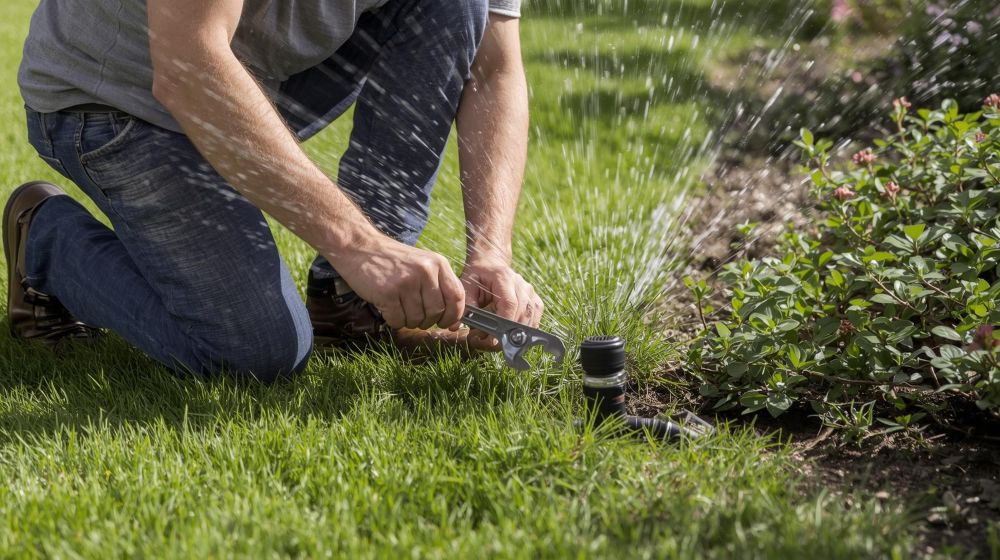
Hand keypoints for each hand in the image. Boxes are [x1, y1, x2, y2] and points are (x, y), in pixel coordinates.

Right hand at [334, 238, 465, 329]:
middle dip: (427, 321)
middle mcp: (425, 271)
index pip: (457, 296)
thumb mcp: (423, 263)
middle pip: (437, 311)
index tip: (446, 322)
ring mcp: (406, 282)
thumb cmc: (394, 261)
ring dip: (408, 321)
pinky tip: (388, 309)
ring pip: (417, 319)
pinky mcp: (388, 293)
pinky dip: (394, 321)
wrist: (361, 248)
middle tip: (417, 317)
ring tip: (400, 308)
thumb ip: (439, 284)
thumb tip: (454, 315)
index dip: (453, 315)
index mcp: (438, 263)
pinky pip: (398, 320)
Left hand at [460, 256, 543, 348]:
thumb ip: (464, 306)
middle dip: (508, 332)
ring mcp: (529, 290)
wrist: (489, 263)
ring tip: (499, 340)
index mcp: (502, 277)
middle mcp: (520, 283)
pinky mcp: (533, 298)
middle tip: (491, 343)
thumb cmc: (476, 276)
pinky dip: (527, 328)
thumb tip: (458, 327)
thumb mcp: (466, 286)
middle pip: (522, 312)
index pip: (509, 303)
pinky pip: (535, 316)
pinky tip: (514, 334)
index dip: (504, 322)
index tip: (495, 339)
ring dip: (517, 333)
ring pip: (530, 316)